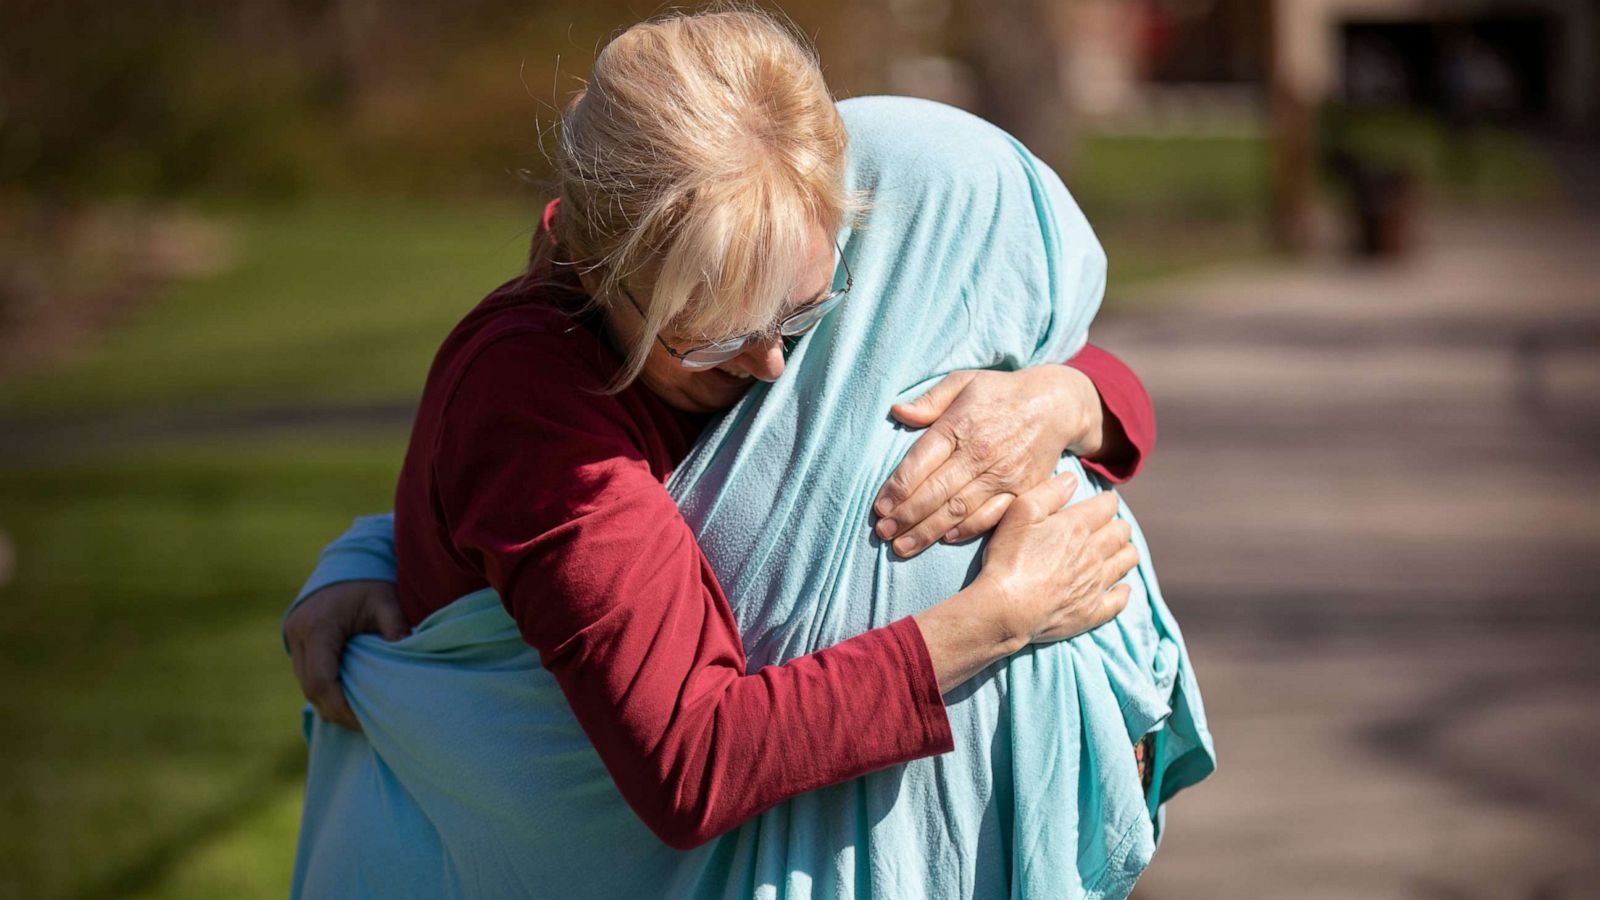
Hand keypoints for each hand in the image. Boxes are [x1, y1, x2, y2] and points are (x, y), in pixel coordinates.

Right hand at [284, 580, 407, 730]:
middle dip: (337, 711)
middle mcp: (298, 635)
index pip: (322, 680)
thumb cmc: (368, 582)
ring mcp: (292, 638)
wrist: (346, 562)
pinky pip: (307, 676)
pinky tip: (349, 700)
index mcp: (318, 626)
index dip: (341, 707)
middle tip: (367, 727)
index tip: (365, 723)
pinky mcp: (295, 642)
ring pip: (306, 686)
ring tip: (360, 718)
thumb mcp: (386, 601)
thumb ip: (396, 629)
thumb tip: (409, 659)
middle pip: (310, 689)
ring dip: (330, 703)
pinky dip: (326, 691)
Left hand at [874, 366, 1104, 556]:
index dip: (896, 488)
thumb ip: (929, 401)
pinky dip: (967, 530)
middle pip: (934, 492)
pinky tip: (944, 539)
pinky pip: (990, 516)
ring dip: (927, 531)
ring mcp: (1002, 475)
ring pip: (958, 510)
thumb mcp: (963, 382)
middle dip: (904, 517)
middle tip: (883, 533)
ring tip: (902, 547)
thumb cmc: (1001, 393)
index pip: (919, 463)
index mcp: (959, 426)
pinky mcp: (1021, 490)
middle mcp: (979, 453)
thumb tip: (897, 412)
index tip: (879, 507)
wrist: (1056, 405)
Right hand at [976, 472, 1136, 645]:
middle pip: (1121, 532)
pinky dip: (1123, 591)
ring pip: (1126, 562)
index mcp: (1077, 526)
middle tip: (1111, 525)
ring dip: (1126, 552)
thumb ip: (1048, 492)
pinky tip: (1121, 588)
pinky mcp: (1092, 610)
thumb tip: (1072, 479)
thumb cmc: (1009, 558)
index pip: (1107, 506)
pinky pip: (1119, 600)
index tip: (1104, 501)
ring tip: (1120, 550)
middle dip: (1119, 525)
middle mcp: (1093, 553)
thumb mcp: (1020, 513)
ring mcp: (1095, 583)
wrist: (1006, 608)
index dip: (1107, 500)